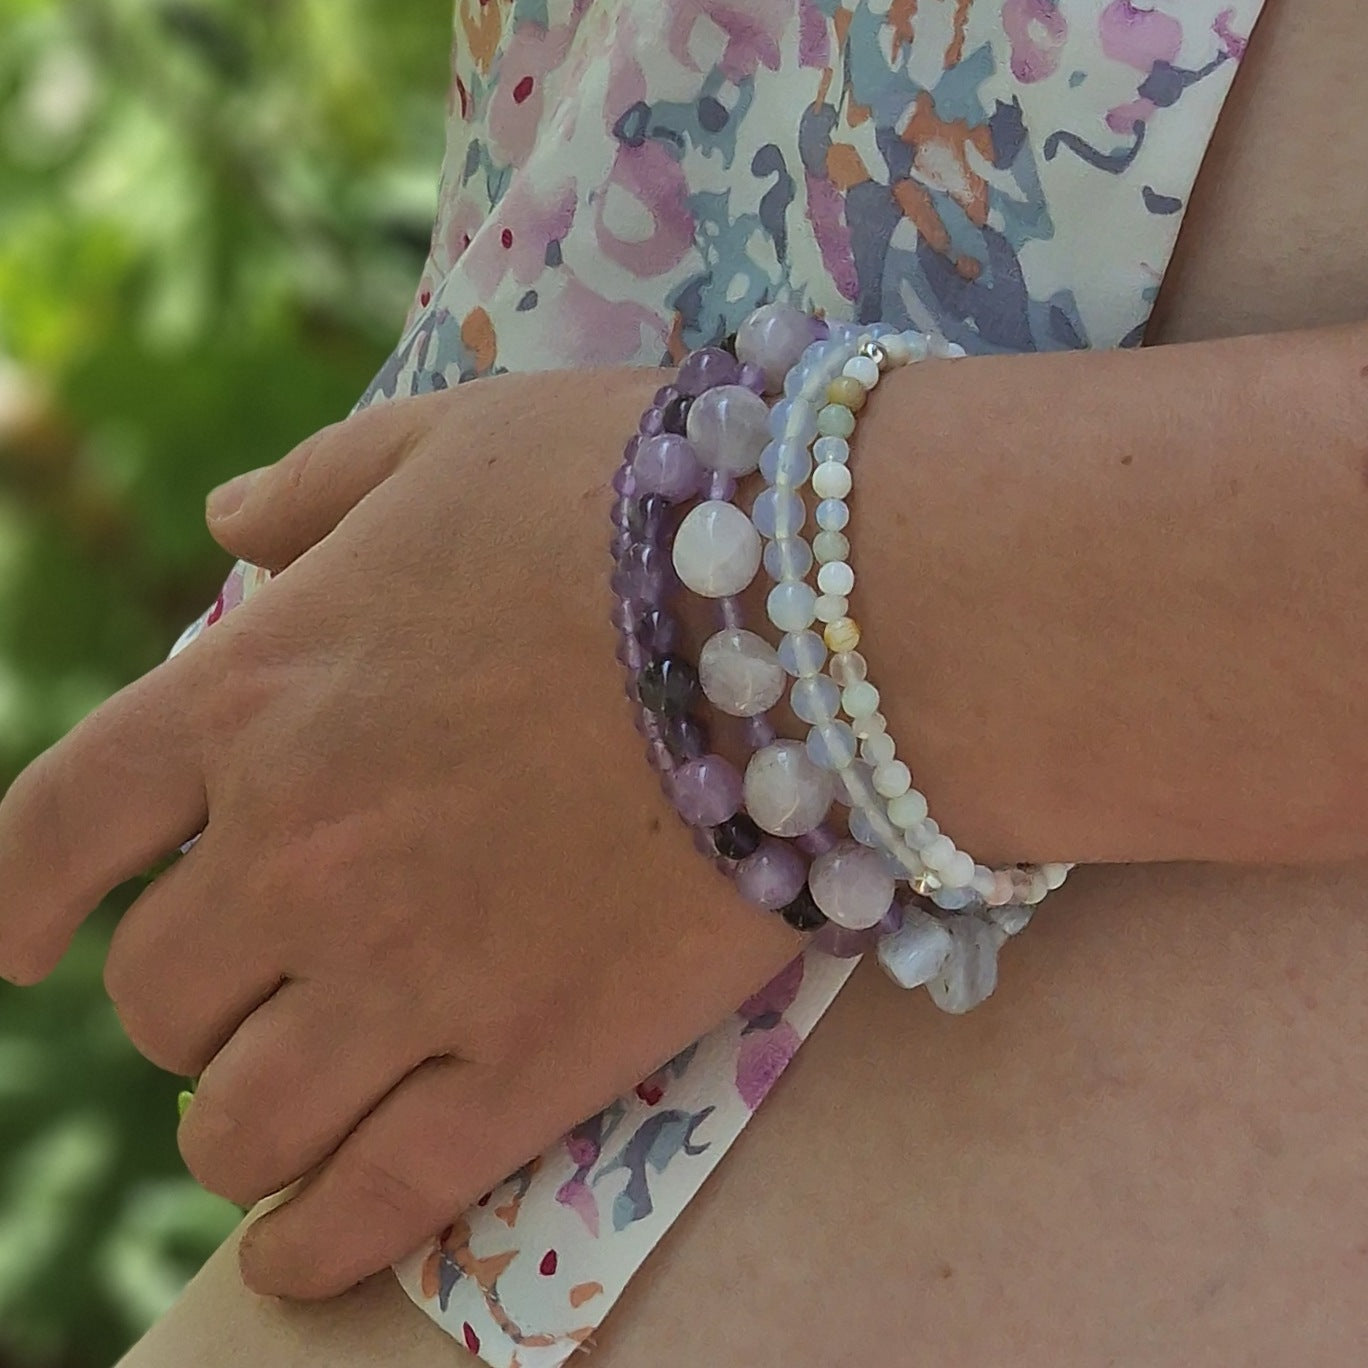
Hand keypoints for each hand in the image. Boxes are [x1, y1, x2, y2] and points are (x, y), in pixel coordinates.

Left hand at [0, 369, 801, 1296]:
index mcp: (258, 696)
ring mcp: (409, 973)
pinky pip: (374, 1203)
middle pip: (157, 998)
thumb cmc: (633, 502)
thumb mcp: (452, 446)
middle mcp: (298, 852)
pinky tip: (301, 1247)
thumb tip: (223, 522)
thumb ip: (321, 487)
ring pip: (238, 1122)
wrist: (820, 613)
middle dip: (186, 1001)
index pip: (59, 826)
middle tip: (252, 990)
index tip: (21, 942)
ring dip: (237, 1126)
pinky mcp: (531, 1064)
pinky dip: (313, 1243)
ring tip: (274, 1117)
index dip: (22, 896)